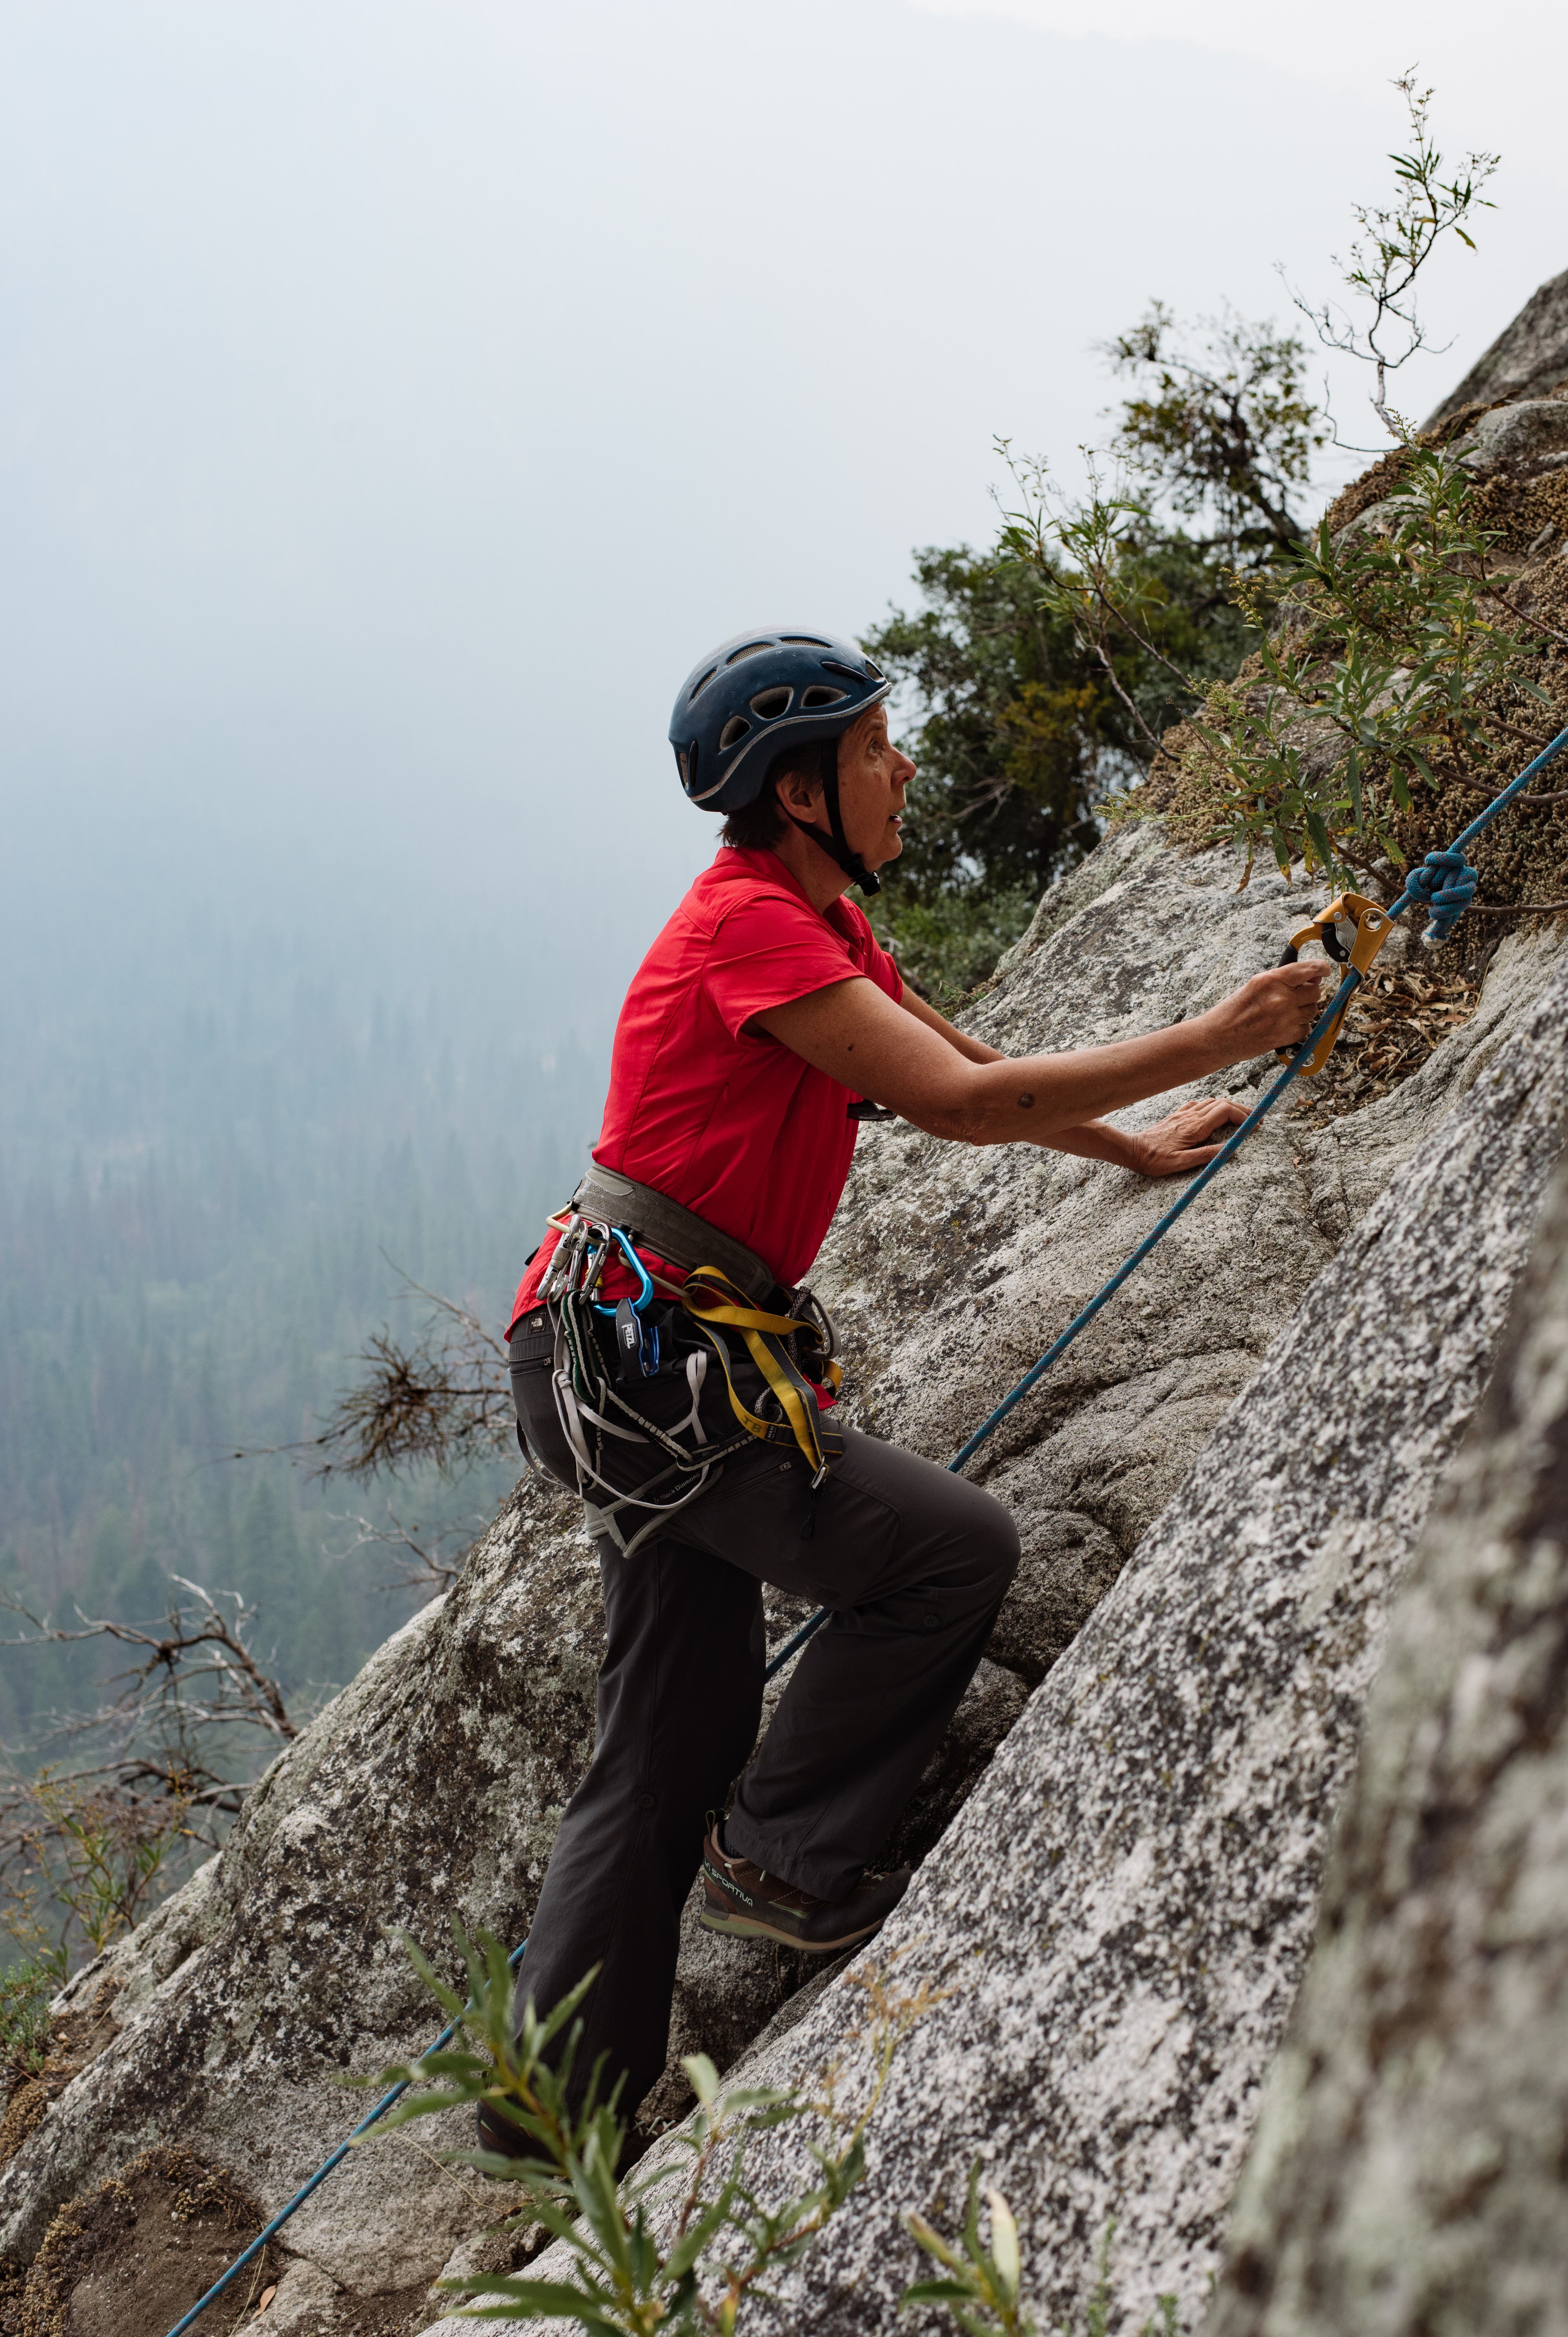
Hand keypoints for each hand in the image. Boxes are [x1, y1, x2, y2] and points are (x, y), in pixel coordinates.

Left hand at [1128, 1096, 1248, 1175]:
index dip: (1243, 1116)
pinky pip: (1198, 1104)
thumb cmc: (1155, 1159)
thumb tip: (1230, 1151)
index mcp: (1195, 1127)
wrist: (1133, 1150)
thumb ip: (1207, 1155)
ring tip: (1240, 1117)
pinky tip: (1214, 1113)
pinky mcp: (1177, 1115)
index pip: (1225, 1111)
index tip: (1254, 1125)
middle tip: (1255, 1120)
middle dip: (1241, 1109)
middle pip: (1222, 1104)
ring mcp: (1183, 1113)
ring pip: (1212, 1102)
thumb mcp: (1181, 1163)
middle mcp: (1191, 1116)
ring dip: (1229, 1107)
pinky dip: (1212, 1106)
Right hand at [1207, 962, 1332, 1059]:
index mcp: (1270, 980)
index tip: (1324, 970)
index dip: (1321, 968)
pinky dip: (1298, 1027)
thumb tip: (1312, 976)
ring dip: (1303, 1011)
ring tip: (1283, 1014)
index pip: (1308, 969)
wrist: (1217, 1038)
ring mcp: (1285, 1018)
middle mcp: (1280, 998)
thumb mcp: (1254, 986)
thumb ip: (1282, 980)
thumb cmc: (1233, 1011)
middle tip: (1293, 998)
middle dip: (1308, 994)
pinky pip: (1306, 1028)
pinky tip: (1282, 1026)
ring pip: (1312, 1010)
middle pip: (1314, 992)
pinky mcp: (1286, 1036)